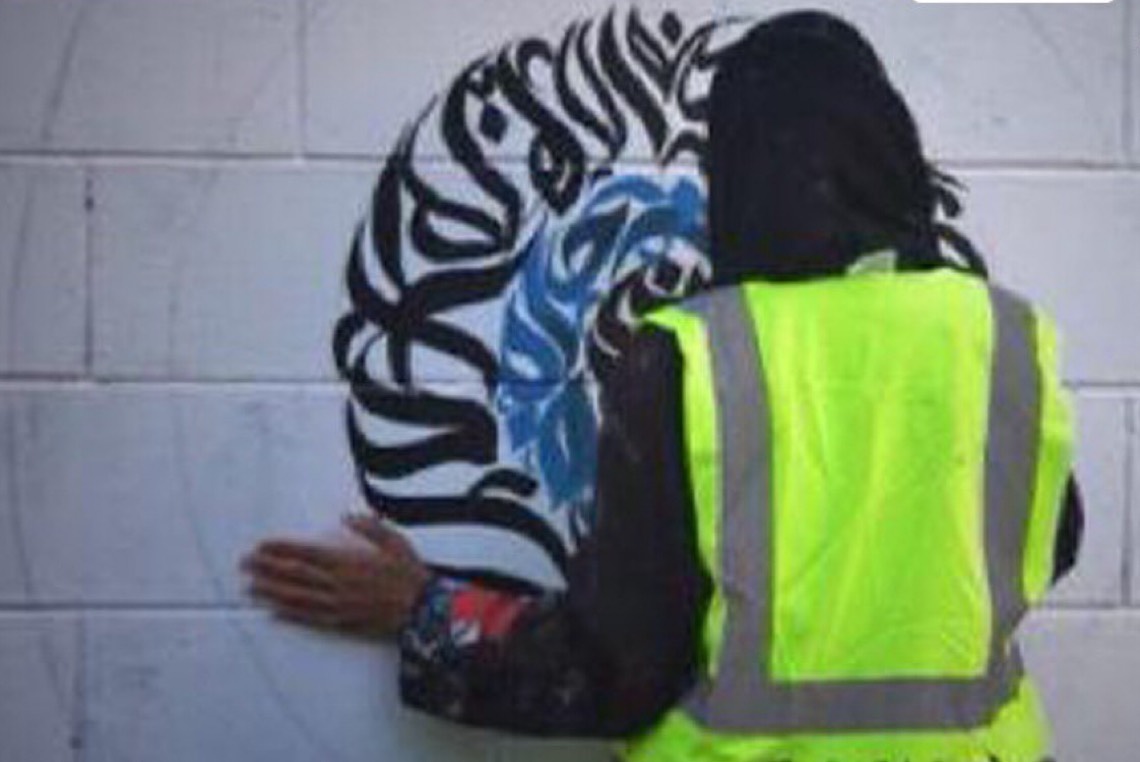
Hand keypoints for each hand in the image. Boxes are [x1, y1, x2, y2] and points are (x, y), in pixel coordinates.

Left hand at [240, 513, 431, 638]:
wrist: (423, 611)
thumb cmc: (409, 576)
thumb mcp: (395, 542)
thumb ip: (370, 527)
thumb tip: (348, 515)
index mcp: (348, 561)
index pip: (305, 553)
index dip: (281, 549)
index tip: (262, 545)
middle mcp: (338, 584)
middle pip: (294, 574)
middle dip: (267, 568)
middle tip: (246, 564)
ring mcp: (337, 605)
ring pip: (296, 597)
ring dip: (271, 591)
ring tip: (251, 587)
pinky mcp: (341, 623)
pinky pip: (310, 618)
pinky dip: (289, 615)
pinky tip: (274, 611)